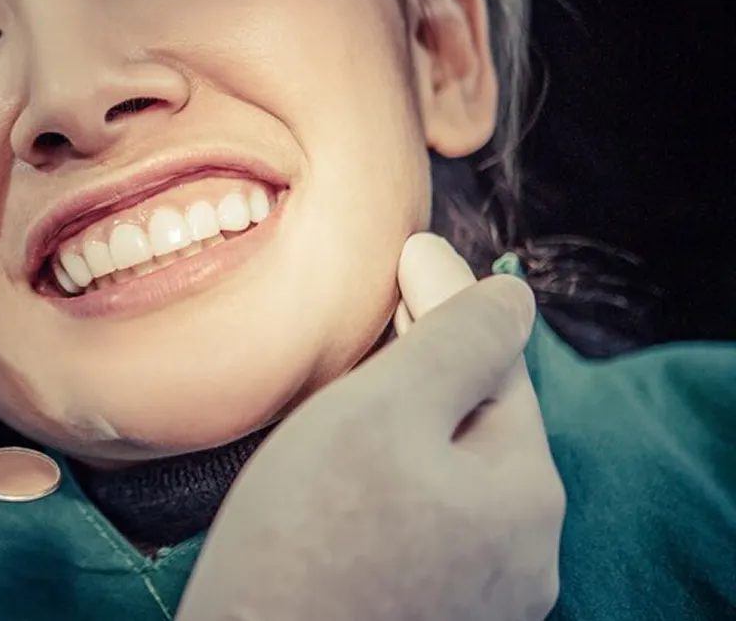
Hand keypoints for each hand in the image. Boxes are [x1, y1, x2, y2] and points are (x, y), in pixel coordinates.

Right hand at [176, 233, 563, 620]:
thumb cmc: (308, 537)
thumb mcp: (384, 409)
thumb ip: (453, 340)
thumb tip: (504, 290)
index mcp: (526, 490)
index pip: (496, 362)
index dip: (443, 299)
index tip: (405, 250)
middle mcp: (522, 552)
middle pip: (474, 423)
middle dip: (425, 365)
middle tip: (371, 313)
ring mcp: (479, 596)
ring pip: (445, 476)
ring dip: (405, 427)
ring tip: (348, 390)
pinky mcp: (427, 618)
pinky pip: (419, 526)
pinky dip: (387, 485)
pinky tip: (339, 476)